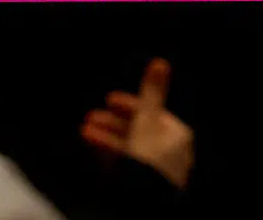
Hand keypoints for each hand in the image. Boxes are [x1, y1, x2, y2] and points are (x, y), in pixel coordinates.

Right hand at [81, 58, 193, 189]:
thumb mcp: (148, 122)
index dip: (130, 104)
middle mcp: (168, 151)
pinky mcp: (142, 183)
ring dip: (106, 137)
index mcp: (177, 135)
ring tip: (85, 131)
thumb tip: (160, 62)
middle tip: (90, 117)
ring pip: (129, 147)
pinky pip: (125, 164)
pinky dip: (110, 155)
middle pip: (138, 130)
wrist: (145, 201)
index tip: (109, 99)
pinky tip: (94, 149)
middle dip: (112, 122)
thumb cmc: (150, 161)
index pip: (153, 113)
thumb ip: (152, 94)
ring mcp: (155, 169)